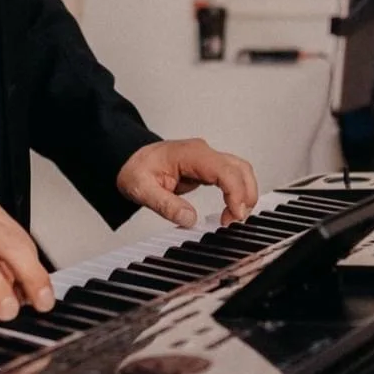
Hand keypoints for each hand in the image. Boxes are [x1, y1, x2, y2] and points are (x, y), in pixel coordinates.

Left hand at [116, 138, 258, 228]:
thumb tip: (189, 218)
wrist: (128, 158)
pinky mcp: (208, 168)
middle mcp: (203, 153)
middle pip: (240, 169)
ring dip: (244, 194)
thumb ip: (165, 205)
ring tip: (233, 218)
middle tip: (234, 221)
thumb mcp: (142, 189)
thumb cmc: (135, 168)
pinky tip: (230, 209)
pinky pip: (232, 176)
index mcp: (191, 154)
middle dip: (245, 195)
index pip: (225, 170)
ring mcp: (207, 159)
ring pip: (240, 171)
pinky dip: (237, 192)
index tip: (234, 215)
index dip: (235, 192)